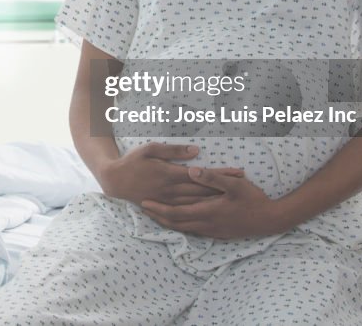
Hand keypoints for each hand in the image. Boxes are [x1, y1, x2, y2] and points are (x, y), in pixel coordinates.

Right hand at [97, 142, 244, 206]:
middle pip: (205, 190)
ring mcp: (169, 201)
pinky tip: (215, 212)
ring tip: (236, 197)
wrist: (116, 181)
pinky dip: (204, 211)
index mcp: (170, 174)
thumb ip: (173, 150)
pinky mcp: (166, 208)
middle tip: (245, 184)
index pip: (202, 175)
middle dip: (226, 187)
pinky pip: (188, 212)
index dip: (221, 174)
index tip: (238, 172)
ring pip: (199, 203)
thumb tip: (196, 151)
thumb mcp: (150, 149)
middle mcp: (172, 191)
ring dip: (218, 200)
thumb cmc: (133, 161)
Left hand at [139, 167, 285, 239]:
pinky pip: (193, 231)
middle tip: (143, 209)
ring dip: (167, 222)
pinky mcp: (218, 233)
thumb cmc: (253, 199)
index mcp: (207, 211)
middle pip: (175, 223)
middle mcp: (206, 224)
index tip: (144, 202)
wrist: (270, 220)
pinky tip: (178, 223)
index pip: (176, 212)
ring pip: (183, 229)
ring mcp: (212, 231)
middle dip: (158, 216)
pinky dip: (180, 226)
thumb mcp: (235, 184)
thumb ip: (212, 177)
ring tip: (155, 215)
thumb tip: (192, 170)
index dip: (158, 208)